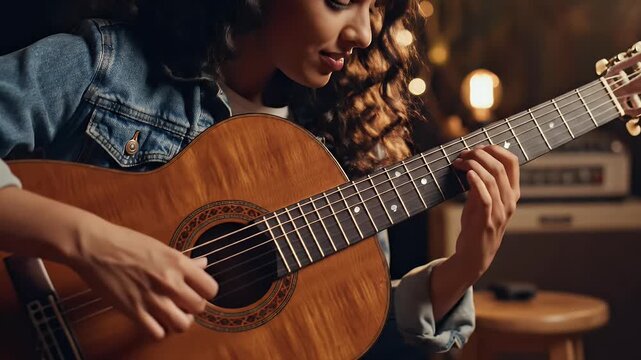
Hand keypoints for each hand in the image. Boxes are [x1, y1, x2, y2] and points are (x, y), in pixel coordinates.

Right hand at [69, 216, 218, 339]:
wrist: (95, 247)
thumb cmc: (127, 243)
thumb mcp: (162, 247)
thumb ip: (185, 261)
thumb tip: (204, 264)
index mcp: (178, 263)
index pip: (210, 289)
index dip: (206, 292)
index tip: (197, 291)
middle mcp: (169, 282)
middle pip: (199, 308)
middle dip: (193, 307)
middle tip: (182, 303)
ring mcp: (152, 298)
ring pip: (182, 325)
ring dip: (179, 321)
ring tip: (171, 314)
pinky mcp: (134, 311)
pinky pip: (158, 333)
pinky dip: (159, 330)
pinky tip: (154, 320)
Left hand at [451, 145, 519, 280]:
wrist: (474, 254)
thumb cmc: (477, 225)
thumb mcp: (482, 200)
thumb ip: (482, 183)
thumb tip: (472, 160)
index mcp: (512, 193)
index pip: (512, 162)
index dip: (495, 149)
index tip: (478, 147)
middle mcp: (509, 201)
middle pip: (500, 167)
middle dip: (480, 154)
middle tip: (463, 153)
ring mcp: (500, 211)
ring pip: (492, 179)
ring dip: (472, 165)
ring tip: (458, 161)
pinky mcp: (486, 220)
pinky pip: (485, 196)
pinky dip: (476, 182)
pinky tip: (466, 173)